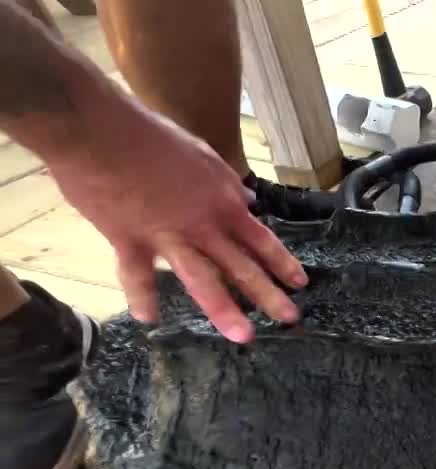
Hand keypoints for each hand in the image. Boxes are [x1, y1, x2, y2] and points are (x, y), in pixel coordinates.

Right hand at [43, 100, 305, 342]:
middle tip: (291, 318)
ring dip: (224, 310)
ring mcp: (167, 235)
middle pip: (242, 265)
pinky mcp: (129, 239)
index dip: (281, 262)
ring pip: (202, 279)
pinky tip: (148, 319)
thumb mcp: (202, 155)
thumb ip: (227, 183)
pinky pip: (137, 275)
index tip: (299, 283)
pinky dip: (141, 297)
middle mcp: (202, 224)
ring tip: (244, 336)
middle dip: (269, 294)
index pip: (261, 239)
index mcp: (222, 202)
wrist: (100, 129)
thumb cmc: (150, 135)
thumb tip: (249, 201)